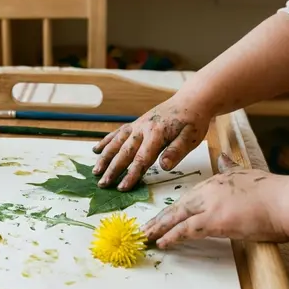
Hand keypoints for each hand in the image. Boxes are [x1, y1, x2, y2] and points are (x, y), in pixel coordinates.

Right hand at [92, 96, 210, 190]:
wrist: (191, 100)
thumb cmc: (193, 121)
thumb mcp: (191, 138)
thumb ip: (176, 151)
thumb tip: (164, 166)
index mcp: (157, 134)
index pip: (142, 158)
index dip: (131, 174)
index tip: (122, 188)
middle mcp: (143, 129)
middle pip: (125, 152)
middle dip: (112, 169)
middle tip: (103, 184)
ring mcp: (137, 125)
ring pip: (117, 142)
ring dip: (105, 157)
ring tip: (95, 171)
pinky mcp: (136, 123)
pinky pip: (118, 133)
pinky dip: (106, 141)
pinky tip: (96, 149)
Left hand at [141, 154, 288, 247]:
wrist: (286, 201)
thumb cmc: (272, 192)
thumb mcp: (246, 172)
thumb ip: (230, 166)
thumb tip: (222, 157)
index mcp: (215, 182)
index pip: (188, 198)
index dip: (173, 210)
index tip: (161, 217)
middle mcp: (208, 191)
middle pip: (177, 207)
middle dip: (159, 219)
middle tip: (144, 229)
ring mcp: (211, 205)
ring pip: (177, 218)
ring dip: (159, 229)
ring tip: (146, 238)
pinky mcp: (216, 221)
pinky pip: (187, 230)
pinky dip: (172, 236)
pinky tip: (162, 242)